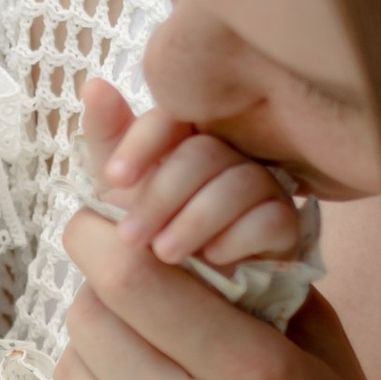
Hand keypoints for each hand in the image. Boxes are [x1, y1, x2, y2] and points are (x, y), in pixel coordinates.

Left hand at [55, 122, 380, 379]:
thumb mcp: (334, 368)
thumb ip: (267, 285)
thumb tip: (193, 209)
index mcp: (253, 378)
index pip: (136, 274)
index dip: (105, 234)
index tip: (104, 222)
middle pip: (91, 313)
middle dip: (103, 285)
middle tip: (128, 286)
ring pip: (70, 366)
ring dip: (95, 345)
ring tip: (142, 357)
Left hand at [80, 75, 302, 274]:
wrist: (189, 293)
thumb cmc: (152, 233)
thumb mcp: (119, 192)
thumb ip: (108, 141)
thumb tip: (94, 85)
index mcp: (189, 138)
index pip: (175, 116)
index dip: (144, 140)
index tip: (115, 178)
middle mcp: (231, 154)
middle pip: (205, 152)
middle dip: (161, 195)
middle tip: (130, 236)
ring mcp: (264, 187)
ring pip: (240, 181)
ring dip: (194, 220)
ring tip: (165, 253)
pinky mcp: (286, 225)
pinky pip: (272, 218)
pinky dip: (237, 238)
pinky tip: (213, 258)